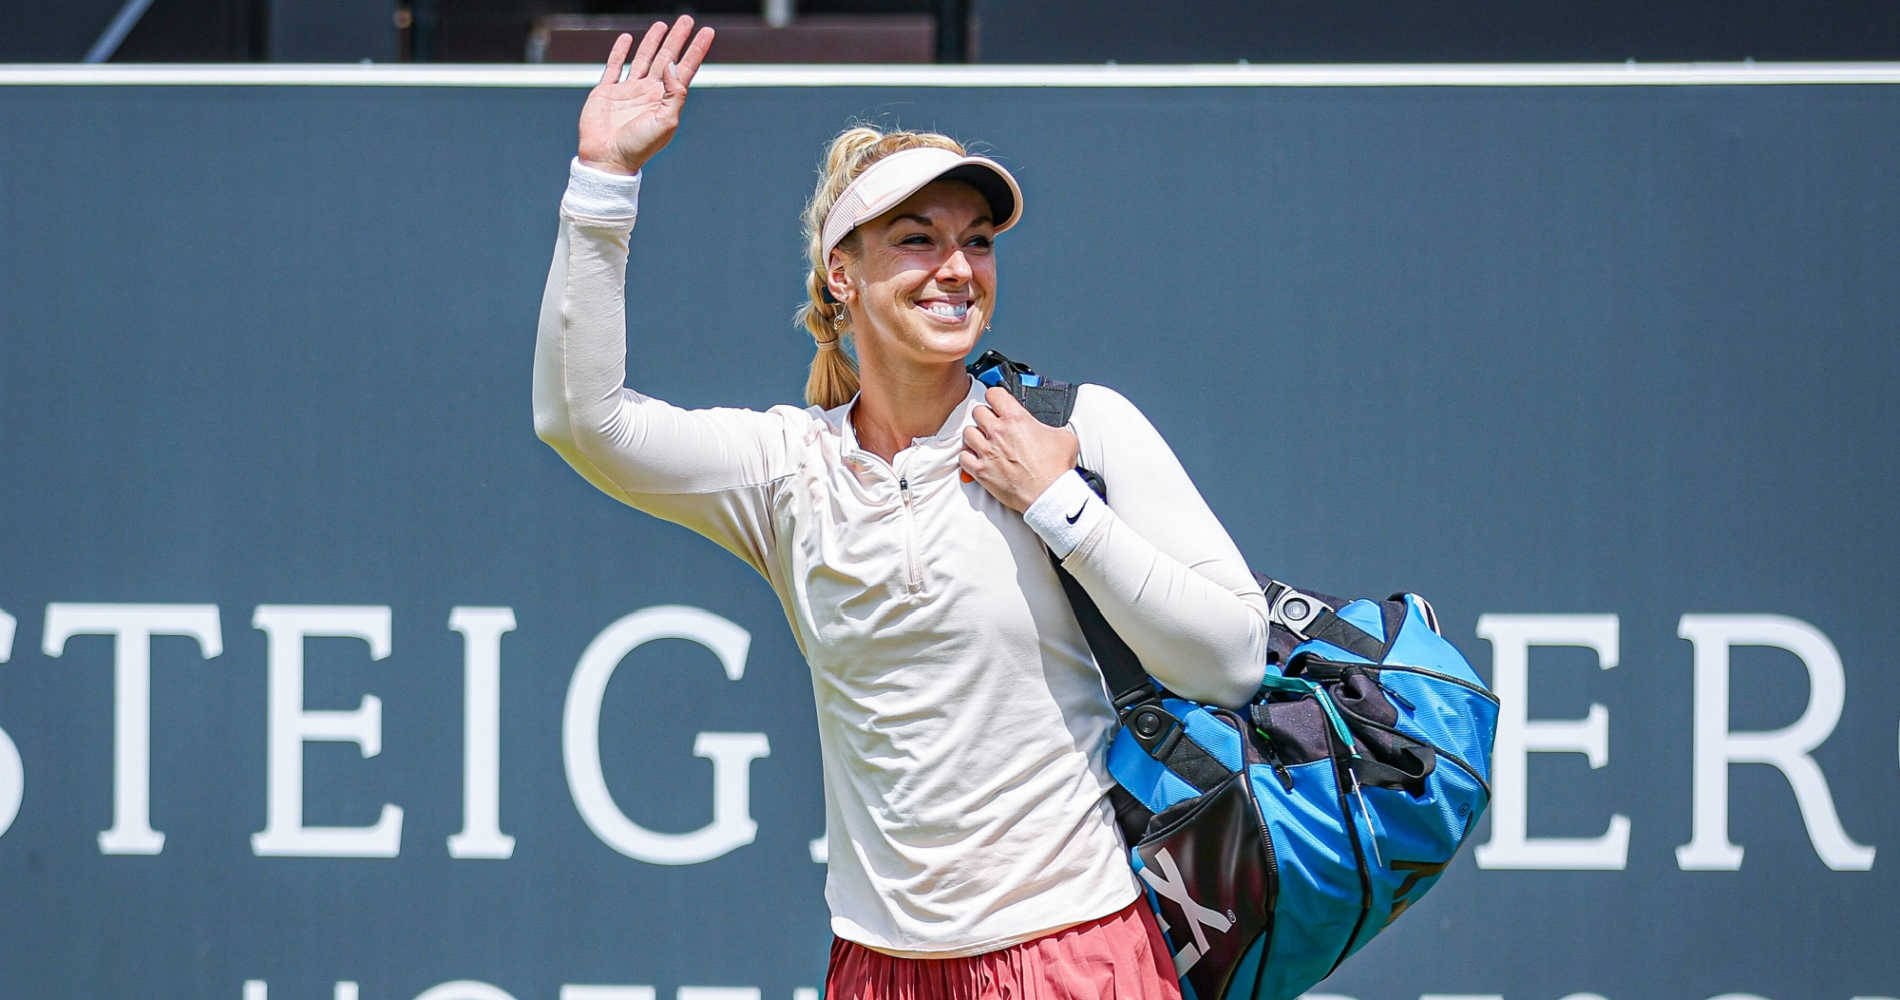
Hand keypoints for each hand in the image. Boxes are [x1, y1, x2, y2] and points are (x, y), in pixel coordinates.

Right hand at [576, 17, 714, 175]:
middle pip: (666, 58)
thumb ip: (675, 93)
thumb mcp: (666, 121)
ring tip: (662, 25)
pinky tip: (627, 39)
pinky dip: (620, 51)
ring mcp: (628, 91)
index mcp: (665, 100)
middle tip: (687, 19)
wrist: (608, 160)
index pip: (685, 69)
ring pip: (643, 58)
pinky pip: (614, 66)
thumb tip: (673, 65)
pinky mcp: (607, 92)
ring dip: (653, 41)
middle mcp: (649, 93)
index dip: (696, 50)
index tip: (706, 32)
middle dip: (677, 39)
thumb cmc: (639, 146)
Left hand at [960, 387, 1080, 511]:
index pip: (994, 394)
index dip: (996, 397)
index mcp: (1017, 419)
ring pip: (968, 433)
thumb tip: (1049, 428)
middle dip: (986, 416)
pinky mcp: (981, 471)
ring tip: (984, 441)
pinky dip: (968, 457)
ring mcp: (987, 452)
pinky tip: (977, 458)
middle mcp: (998, 433)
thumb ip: (1051, 426)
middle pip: (978, 411)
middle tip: (993, 424)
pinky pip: (963, 457)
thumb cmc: (1056, 470)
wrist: (1049, 495)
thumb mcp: (1064, 437)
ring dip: (975, 435)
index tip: (998, 403)